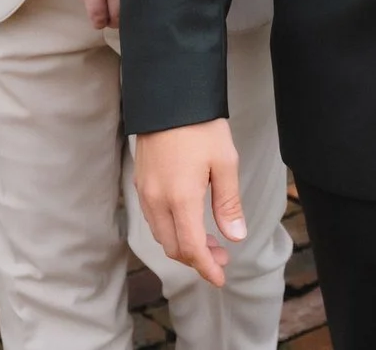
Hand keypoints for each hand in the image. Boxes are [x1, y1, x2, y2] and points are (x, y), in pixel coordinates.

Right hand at [134, 119, 248, 286]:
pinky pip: (153, 218)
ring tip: (210, 241)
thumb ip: (228, 203)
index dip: (206, 268)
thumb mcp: (225, 162)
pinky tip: (189, 221)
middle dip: (197, 259)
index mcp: (180, 198)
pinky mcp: (141, 181)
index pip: (191, 248)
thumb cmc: (201, 126)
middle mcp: (156, 200)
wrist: (168, 97)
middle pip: (173, 247)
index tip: (220, 278)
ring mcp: (145, 191)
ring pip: (161, 234)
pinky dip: (171, 229)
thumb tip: (235, 237)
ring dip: (183, 245)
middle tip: (222, 257)